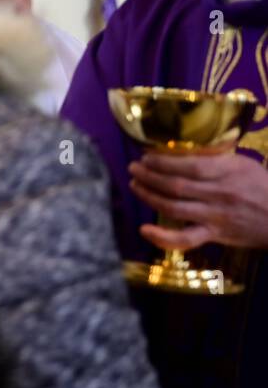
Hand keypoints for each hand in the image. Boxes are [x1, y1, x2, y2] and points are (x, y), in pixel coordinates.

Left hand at [128, 151, 267, 249]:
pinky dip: (163, 237)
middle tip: (134, 168)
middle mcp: (219, 193)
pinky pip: (185, 239)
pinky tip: (144, 229)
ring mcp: (215, 216)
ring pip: (174, 207)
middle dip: (149, 176)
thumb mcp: (244, 165)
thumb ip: (216, 159)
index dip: (162, 162)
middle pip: (175, 185)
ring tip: (135, 185)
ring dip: (149, 196)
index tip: (146, 156)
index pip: (189, 166)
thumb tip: (183, 149)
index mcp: (228, 172)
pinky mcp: (214, 234)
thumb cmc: (263, 187)